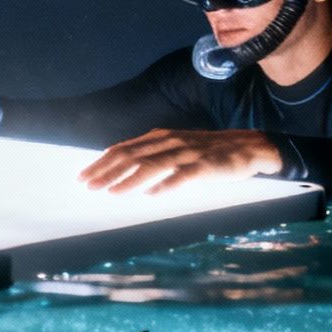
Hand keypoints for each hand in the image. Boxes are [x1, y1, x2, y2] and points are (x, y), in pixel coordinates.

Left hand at [78, 129, 284, 193]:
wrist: (248, 147)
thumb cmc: (209, 152)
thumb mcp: (177, 148)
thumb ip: (153, 156)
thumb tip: (124, 171)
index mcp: (160, 137)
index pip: (124, 149)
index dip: (102, 163)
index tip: (83, 177)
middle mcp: (170, 142)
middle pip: (132, 156)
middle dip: (107, 172)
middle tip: (88, 186)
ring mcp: (187, 153)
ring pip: (152, 165)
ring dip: (129, 179)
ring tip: (112, 192)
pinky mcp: (205, 166)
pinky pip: (183, 176)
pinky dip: (167, 184)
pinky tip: (152, 194)